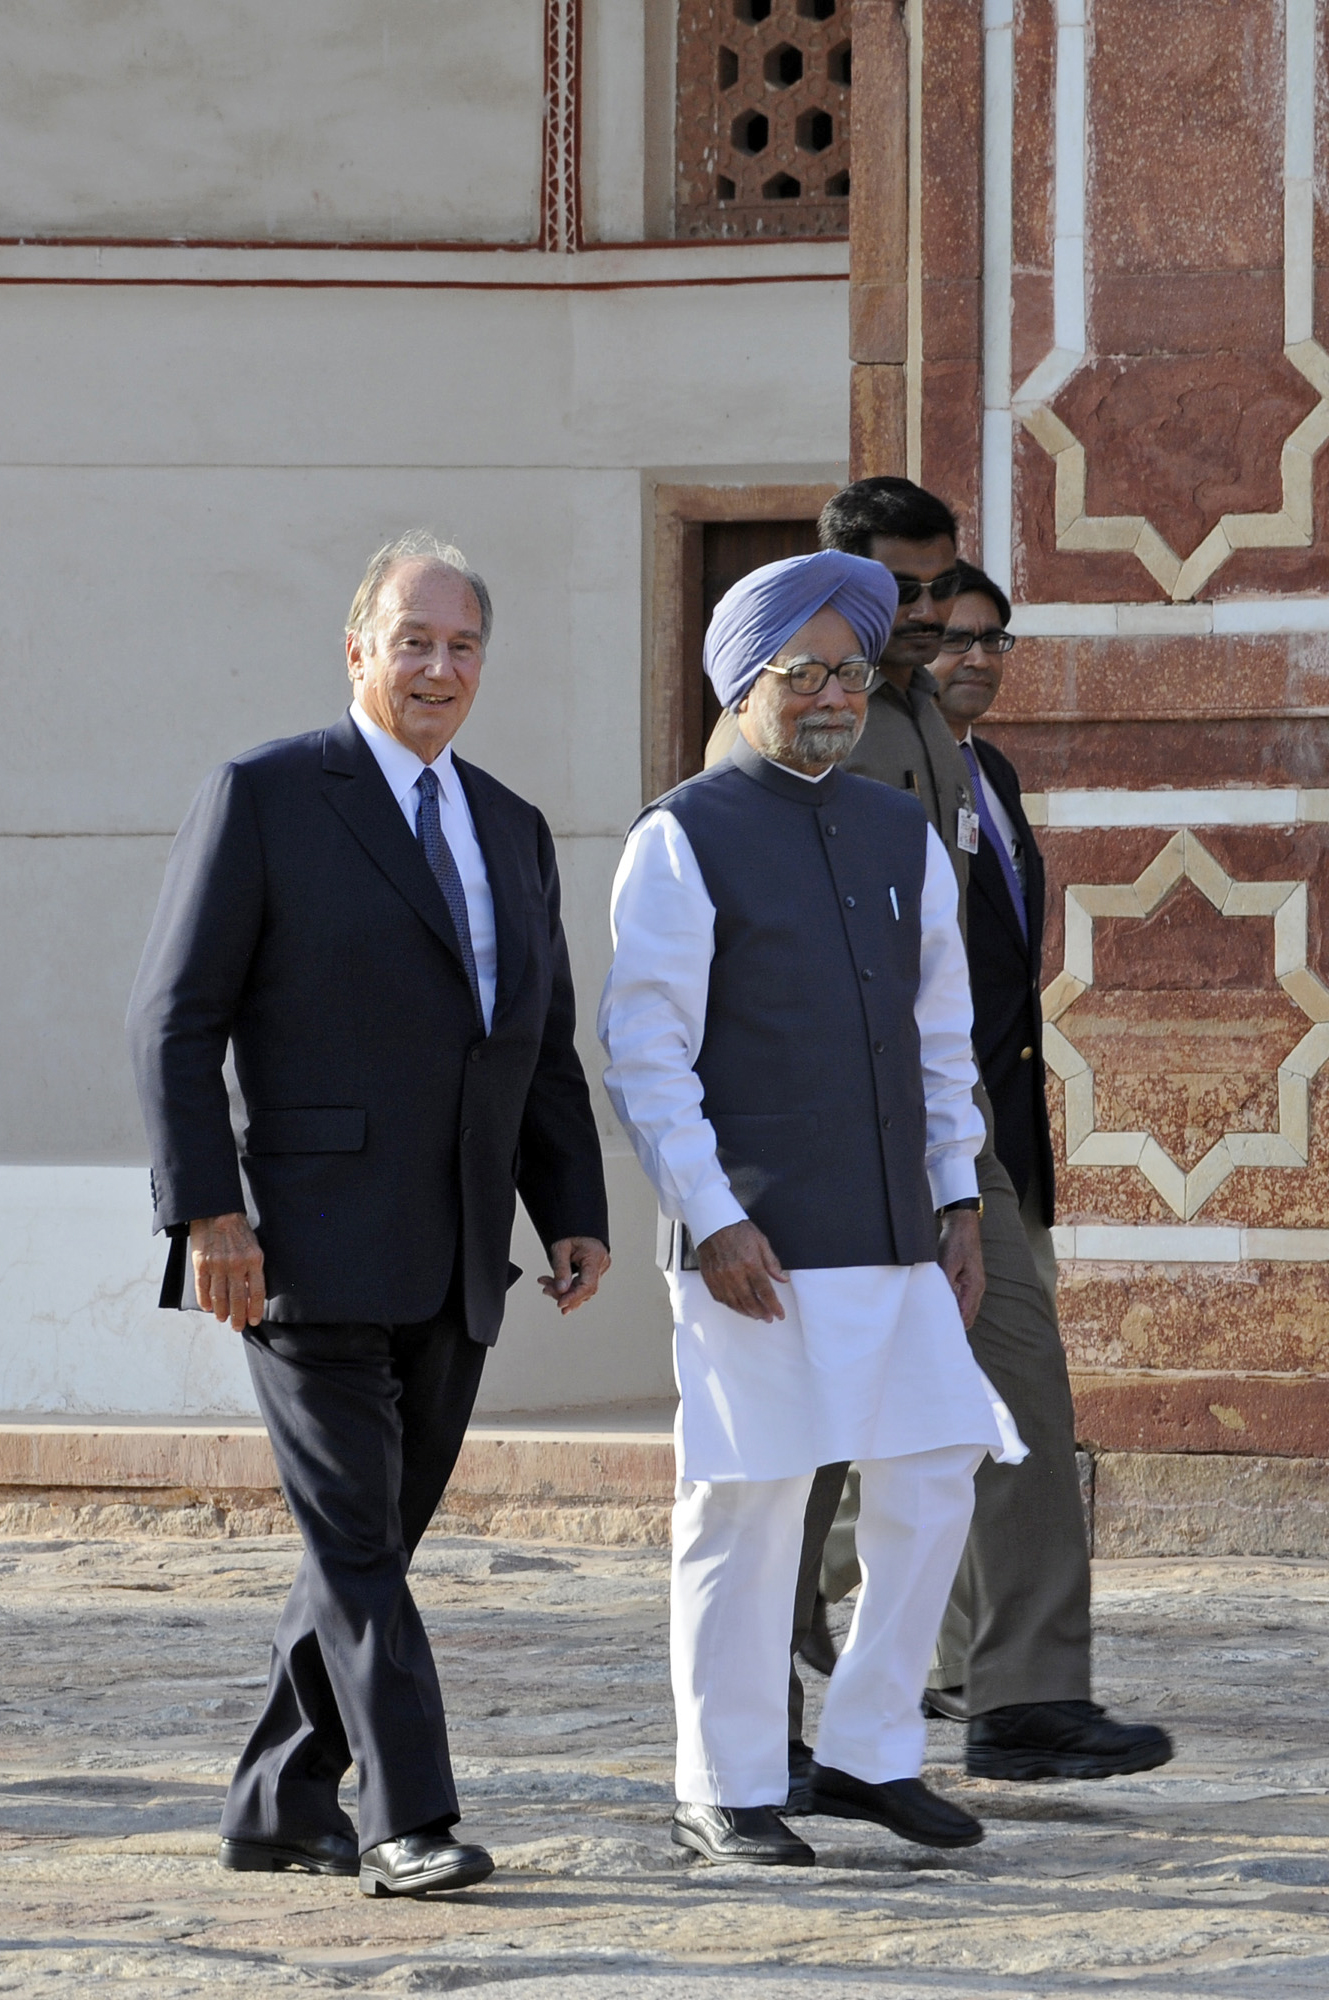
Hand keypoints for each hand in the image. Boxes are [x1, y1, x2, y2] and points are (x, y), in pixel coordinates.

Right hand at [190, 1212, 265, 1329]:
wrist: (217, 1210)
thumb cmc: (238, 1230)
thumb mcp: (253, 1246)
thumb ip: (253, 1269)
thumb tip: (251, 1294)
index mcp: (254, 1260)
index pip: (256, 1292)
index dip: (255, 1309)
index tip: (253, 1321)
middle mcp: (236, 1264)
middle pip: (237, 1299)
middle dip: (238, 1317)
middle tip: (237, 1327)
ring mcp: (217, 1264)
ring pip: (219, 1297)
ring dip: (221, 1311)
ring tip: (223, 1319)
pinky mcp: (201, 1263)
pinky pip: (203, 1288)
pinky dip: (205, 1300)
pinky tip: (208, 1308)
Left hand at [539, 1236, 609, 1313]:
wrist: (577, 1226)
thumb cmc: (569, 1233)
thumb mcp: (560, 1248)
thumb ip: (560, 1270)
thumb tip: (561, 1290)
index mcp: (595, 1257)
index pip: (588, 1285)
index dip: (574, 1297)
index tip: (560, 1304)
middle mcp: (601, 1264)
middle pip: (585, 1290)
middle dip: (565, 1294)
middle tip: (546, 1290)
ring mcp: (600, 1269)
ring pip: (583, 1290)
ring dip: (564, 1292)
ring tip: (546, 1286)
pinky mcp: (594, 1273)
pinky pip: (582, 1286)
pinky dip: (568, 1289)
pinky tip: (554, 1289)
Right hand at [696, 1219, 788, 1321]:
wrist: (714, 1221)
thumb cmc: (737, 1229)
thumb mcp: (761, 1242)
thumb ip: (772, 1263)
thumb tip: (782, 1278)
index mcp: (751, 1263)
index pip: (765, 1292)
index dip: (774, 1306)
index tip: (779, 1314)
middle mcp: (734, 1272)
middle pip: (750, 1301)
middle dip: (761, 1313)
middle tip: (768, 1317)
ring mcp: (720, 1276)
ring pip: (734, 1303)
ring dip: (746, 1312)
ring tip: (755, 1315)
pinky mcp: (709, 1277)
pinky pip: (720, 1298)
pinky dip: (730, 1305)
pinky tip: (737, 1306)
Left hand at [939, 1209, 984, 1327]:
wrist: (962, 1225)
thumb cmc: (957, 1241)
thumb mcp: (947, 1263)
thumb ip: (945, 1284)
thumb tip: (940, 1304)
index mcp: (974, 1287)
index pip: (966, 1317)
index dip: (953, 1326)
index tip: (938, 1331)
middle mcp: (976, 1289)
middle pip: (966, 1316)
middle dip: (952, 1322)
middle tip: (933, 1326)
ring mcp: (972, 1285)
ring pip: (963, 1308)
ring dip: (951, 1312)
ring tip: (934, 1316)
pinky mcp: (966, 1280)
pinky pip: (960, 1299)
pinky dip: (951, 1303)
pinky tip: (938, 1301)